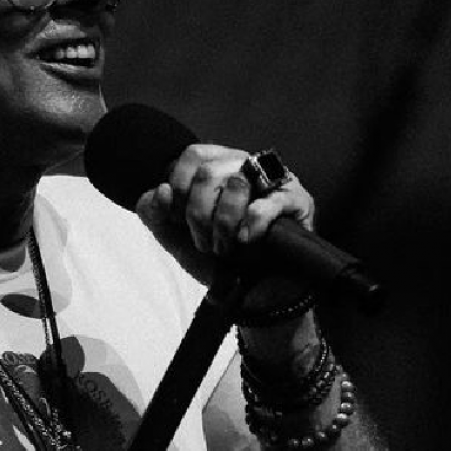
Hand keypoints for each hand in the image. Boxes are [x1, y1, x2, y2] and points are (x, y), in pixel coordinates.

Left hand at [133, 144, 315, 284]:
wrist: (252, 294)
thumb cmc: (217, 258)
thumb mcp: (174, 234)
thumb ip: (154, 209)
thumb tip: (161, 190)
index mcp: (218, 164)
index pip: (193, 156)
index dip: (180, 187)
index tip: (179, 218)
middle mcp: (246, 165)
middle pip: (209, 173)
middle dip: (198, 216)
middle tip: (205, 243)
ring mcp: (274, 181)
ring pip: (236, 183)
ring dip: (223, 225)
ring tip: (226, 248)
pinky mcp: (297, 201)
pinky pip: (268, 203)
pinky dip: (251, 225)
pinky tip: (245, 240)